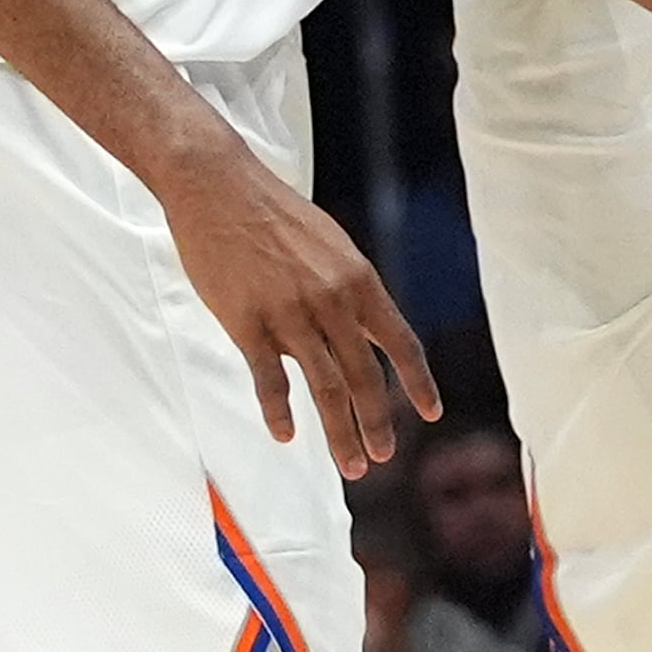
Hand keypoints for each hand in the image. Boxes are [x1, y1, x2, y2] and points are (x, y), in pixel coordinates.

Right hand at [159, 133, 439, 481]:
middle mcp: (332, 300)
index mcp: (358, 278)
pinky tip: (285, 435)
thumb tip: (361, 334)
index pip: (400, 341)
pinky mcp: (248, 323)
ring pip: (325, 388)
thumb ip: (347, 291)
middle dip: (376, 423)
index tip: (431, 412)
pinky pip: (270, 381)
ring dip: (340, 433)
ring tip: (351, 464)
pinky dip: (279, 413)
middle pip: (364, 377)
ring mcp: (290, 314)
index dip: (418, 382)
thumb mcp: (329, 245)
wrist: (220, 187)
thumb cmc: (275, 214)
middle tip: (382, 456)